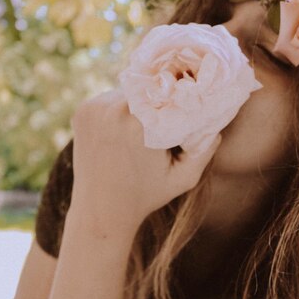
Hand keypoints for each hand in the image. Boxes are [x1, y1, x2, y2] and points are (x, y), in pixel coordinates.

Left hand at [68, 89, 221, 234]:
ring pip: (129, 92)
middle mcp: (114, 109)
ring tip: (148, 123)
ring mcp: (94, 108)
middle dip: (160, 98)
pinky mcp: (82, 111)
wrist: (101, 210)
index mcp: (140, 122)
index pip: (169, 92)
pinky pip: (111, 98)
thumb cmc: (146, 196)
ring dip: (140, 102)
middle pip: (148, 88)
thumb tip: (216, 126)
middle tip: (172, 109)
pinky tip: (126, 129)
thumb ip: (204, 151)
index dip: (182, 94)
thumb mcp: (183, 178)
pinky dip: (121, 108)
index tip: (192, 100)